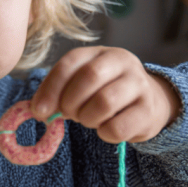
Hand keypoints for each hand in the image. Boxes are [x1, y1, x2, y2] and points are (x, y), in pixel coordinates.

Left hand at [30, 46, 180, 143]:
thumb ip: (58, 92)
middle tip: (69, 114)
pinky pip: (118, 127)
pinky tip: (105, 130)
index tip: (38, 111)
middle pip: (90, 77)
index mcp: (100, 53)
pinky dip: (105, 133)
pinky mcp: (148, 110)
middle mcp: (122, 61)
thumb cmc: (105, 93)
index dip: (51, 87)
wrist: (149, 104)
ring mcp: (139, 84)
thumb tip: (38, 110)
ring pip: (105, 101)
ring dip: (88, 118)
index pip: (71, 62)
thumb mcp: (81, 85)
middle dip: (70, 102)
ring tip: (88, 120)